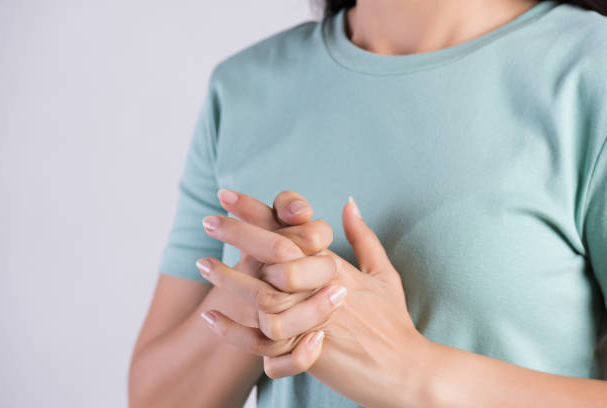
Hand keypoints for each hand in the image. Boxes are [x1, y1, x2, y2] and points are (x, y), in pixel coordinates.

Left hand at [199, 194, 429, 406]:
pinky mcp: (307, 353)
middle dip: (237, 234)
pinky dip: (233, 331)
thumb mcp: (383, 274)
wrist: (406, 372)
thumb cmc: (394, 322)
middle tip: (208, 221)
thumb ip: (364, 237)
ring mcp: (314, 321)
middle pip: (272, 255)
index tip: (228, 195)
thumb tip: (349, 203)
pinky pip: (261, 342)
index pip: (291, 229)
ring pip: (261, 296)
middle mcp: (322, 289)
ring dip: (228, 280)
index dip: (258, 210)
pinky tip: (212, 317)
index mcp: (336, 266)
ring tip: (203, 265)